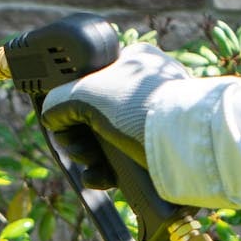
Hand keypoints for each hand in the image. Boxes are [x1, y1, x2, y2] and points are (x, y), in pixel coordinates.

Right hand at [40, 44, 191, 187]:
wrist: (187, 146)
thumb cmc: (138, 109)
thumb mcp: (84, 94)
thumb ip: (57, 101)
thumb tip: (53, 119)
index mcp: (131, 61)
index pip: (86, 82)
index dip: (70, 106)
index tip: (66, 123)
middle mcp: (142, 88)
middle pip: (92, 116)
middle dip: (80, 140)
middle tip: (83, 150)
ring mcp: (152, 119)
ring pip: (106, 142)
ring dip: (91, 161)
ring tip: (95, 170)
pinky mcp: (159, 148)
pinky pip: (124, 160)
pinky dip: (109, 172)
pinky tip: (105, 179)